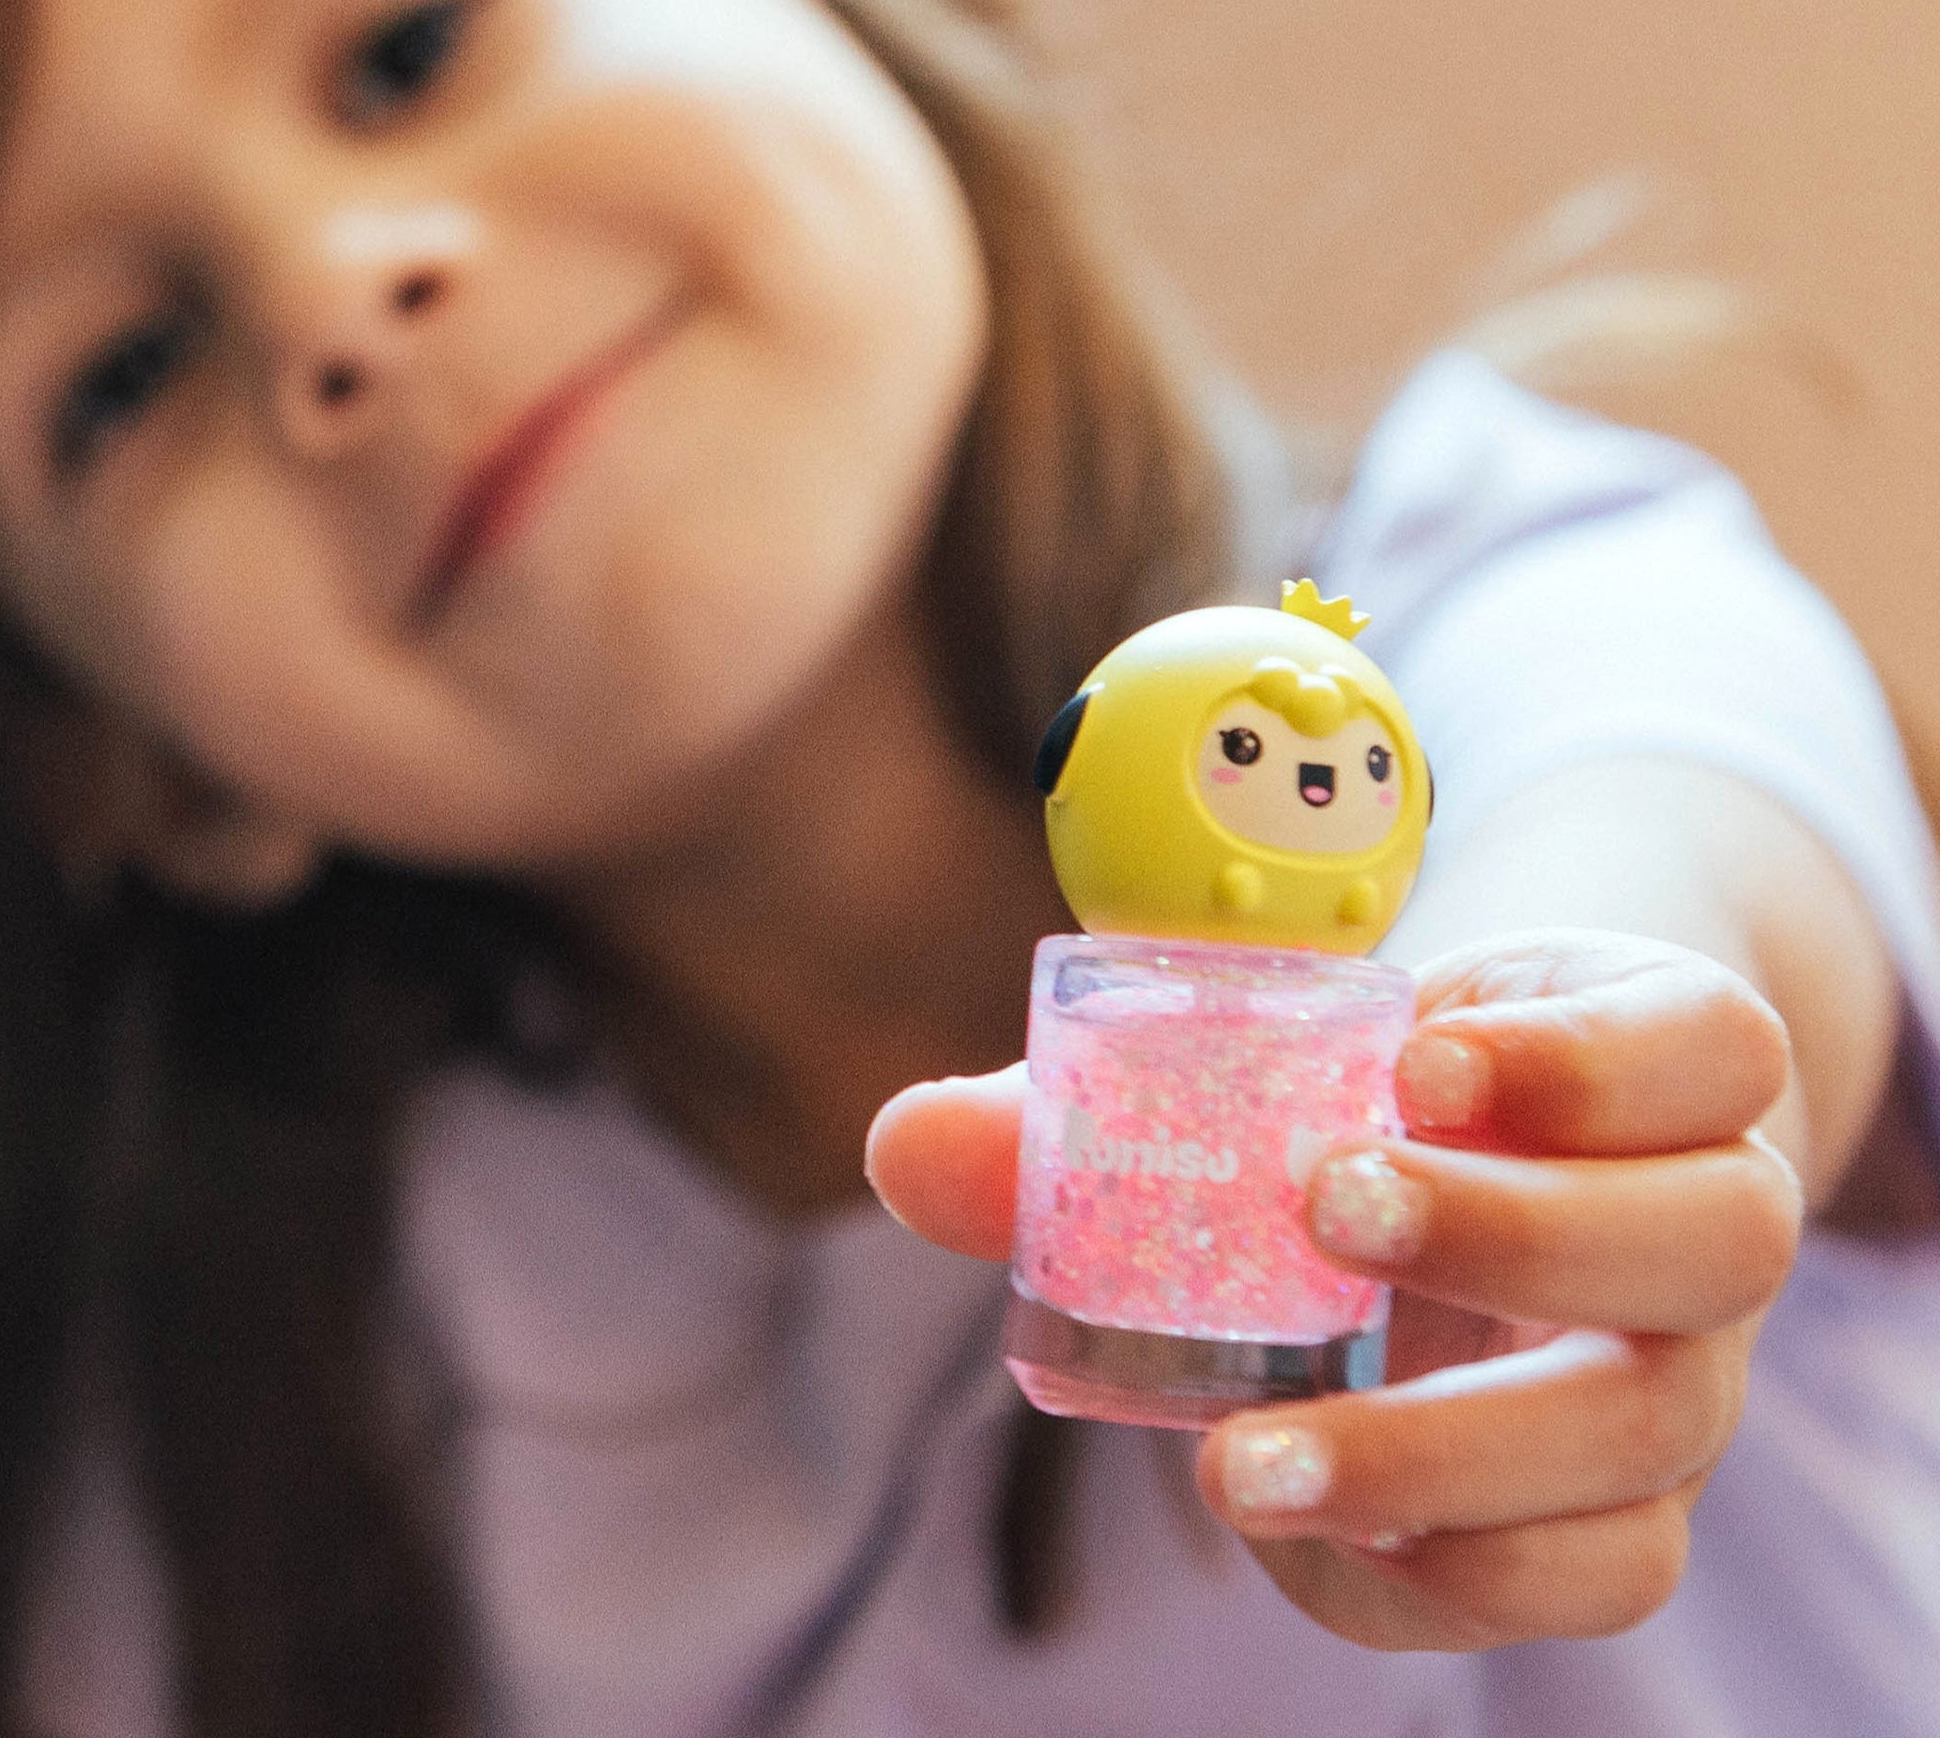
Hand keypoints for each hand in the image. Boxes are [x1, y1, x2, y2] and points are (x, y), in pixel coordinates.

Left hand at [865, 928, 1802, 1651]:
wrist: (1489, 1171)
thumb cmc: (1375, 1092)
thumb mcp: (1279, 1056)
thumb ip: (1094, 1103)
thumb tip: (904, 1147)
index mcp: (1648, 1057)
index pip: (1709, 1044)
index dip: (1588, 1056)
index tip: (1414, 1056)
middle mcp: (1699, 1218)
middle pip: (1713, 1239)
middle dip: (1514, 1233)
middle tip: (1323, 1209)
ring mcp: (1677, 1372)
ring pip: (1652, 1436)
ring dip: (1448, 1452)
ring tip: (1242, 1459)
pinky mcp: (1618, 1504)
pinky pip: (1590, 1573)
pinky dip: (1438, 1570)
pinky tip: (1288, 1529)